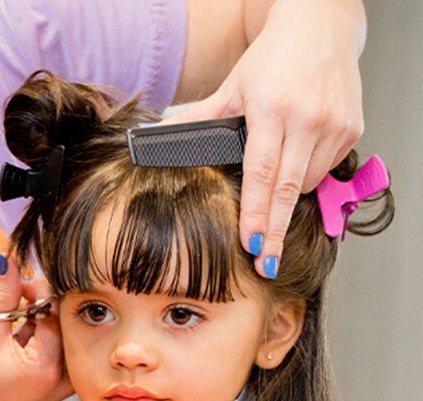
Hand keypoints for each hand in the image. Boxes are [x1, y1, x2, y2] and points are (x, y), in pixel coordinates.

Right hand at [0, 258, 72, 400]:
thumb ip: (3, 295)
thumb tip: (11, 259)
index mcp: (48, 365)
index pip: (54, 308)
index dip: (36, 290)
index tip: (17, 289)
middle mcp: (67, 374)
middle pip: (65, 318)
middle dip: (42, 302)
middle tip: (18, 304)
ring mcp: (71, 381)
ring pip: (65, 331)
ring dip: (43, 319)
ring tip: (18, 328)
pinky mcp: (70, 383)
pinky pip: (66, 347)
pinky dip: (46, 337)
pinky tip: (27, 343)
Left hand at [167, 0, 364, 275]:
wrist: (323, 25)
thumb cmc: (274, 58)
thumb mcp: (232, 86)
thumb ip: (199, 119)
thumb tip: (158, 139)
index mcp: (272, 109)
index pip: (262, 174)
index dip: (257, 214)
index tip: (252, 245)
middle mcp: (307, 117)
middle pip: (288, 190)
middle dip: (277, 232)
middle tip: (268, 265)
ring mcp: (333, 124)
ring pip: (307, 182)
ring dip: (288, 194)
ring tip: (277, 180)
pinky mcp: (351, 128)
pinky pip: (326, 168)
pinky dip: (308, 173)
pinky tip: (299, 157)